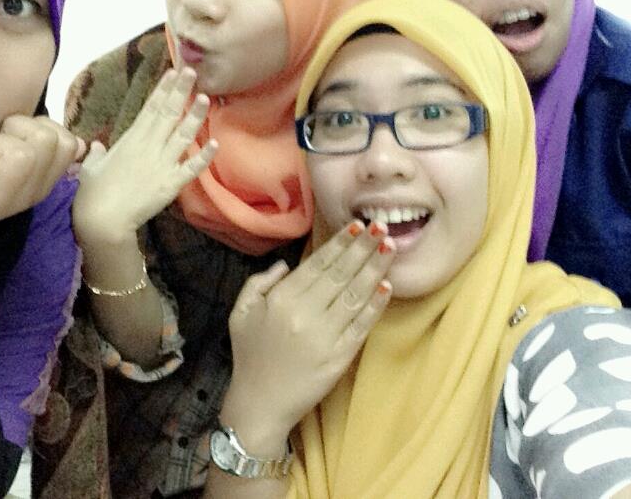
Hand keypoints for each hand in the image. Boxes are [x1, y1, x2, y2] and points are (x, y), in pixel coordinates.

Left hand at [0, 115, 83, 225]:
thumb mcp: (11, 148)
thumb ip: (44, 143)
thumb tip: (82, 144)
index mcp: (43, 181)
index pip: (67, 142)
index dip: (39, 126)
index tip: (15, 135)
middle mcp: (28, 197)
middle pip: (44, 143)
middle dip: (14, 130)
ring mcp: (0, 206)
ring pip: (19, 155)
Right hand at [73, 67, 217, 244]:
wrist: (103, 220)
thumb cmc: (92, 194)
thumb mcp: (90, 168)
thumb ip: (97, 154)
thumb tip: (97, 146)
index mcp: (130, 140)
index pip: (150, 108)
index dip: (163, 89)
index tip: (173, 72)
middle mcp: (148, 147)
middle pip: (168, 114)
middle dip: (180, 91)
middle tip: (192, 71)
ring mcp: (161, 164)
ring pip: (182, 135)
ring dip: (195, 116)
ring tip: (205, 97)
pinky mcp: (171, 184)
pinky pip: (191, 168)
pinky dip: (204, 156)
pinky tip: (216, 143)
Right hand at [222, 221, 394, 445]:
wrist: (260, 404)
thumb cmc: (250, 355)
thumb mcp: (240, 312)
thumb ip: (259, 282)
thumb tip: (286, 264)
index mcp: (281, 299)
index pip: (318, 264)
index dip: (340, 243)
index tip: (357, 225)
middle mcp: (305, 314)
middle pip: (341, 274)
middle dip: (363, 248)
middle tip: (382, 227)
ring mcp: (325, 336)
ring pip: (355, 295)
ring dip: (375, 269)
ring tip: (390, 248)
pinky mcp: (340, 357)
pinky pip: (362, 325)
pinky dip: (376, 305)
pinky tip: (387, 287)